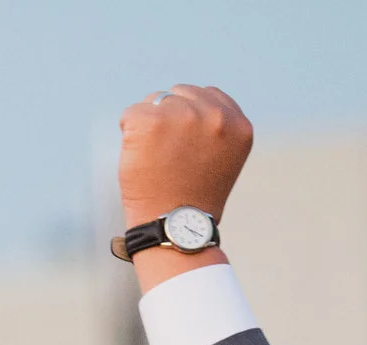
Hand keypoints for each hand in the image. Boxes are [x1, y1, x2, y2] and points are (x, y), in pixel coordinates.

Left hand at [117, 84, 252, 238]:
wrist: (174, 228)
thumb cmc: (193, 199)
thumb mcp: (221, 158)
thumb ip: (214, 127)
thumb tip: (185, 99)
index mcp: (238, 124)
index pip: (207, 96)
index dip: (190, 121)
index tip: (186, 150)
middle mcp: (214, 115)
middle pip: (178, 95)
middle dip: (169, 119)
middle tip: (169, 158)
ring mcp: (183, 115)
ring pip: (154, 101)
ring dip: (150, 126)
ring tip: (157, 160)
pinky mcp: (150, 121)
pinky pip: (130, 114)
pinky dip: (128, 135)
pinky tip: (140, 159)